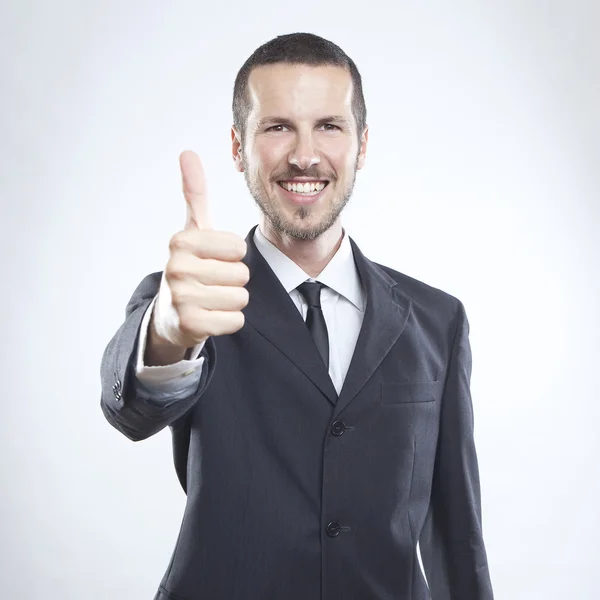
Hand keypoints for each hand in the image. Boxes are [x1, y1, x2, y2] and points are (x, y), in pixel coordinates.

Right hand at [150, 151, 249, 351]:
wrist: (170, 314)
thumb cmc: (191, 266)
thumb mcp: (193, 230)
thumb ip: (194, 193)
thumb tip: (187, 152)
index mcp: (180, 241)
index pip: (239, 248)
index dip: (234, 256)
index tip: (213, 259)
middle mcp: (176, 268)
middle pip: (242, 274)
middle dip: (233, 280)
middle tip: (211, 282)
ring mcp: (181, 298)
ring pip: (241, 298)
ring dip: (232, 301)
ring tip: (210, 299)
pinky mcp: (190, 325)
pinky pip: (236, 321)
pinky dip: (228, 322)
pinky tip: (210, 317)